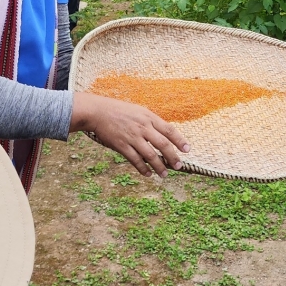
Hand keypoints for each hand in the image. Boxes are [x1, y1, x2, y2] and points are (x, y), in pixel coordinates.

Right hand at [70, 92, 189, 177]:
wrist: (98, 112)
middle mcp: (143, 127)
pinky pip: (135, 160)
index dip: (179, 140)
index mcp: (149, 117)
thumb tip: (164, 134)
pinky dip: (143, 169)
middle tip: (179, 166)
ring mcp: (132, 137)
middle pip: (163, 145)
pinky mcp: (122, 146)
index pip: (169, 130)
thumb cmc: (119, 111)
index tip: (187, 150)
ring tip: (164, 174)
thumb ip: (151, 121)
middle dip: (172, 157)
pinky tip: (148, 174)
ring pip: (151, 155)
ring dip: (159, 167)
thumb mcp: (139, 111)